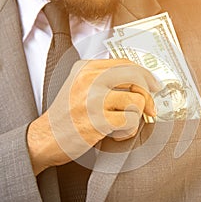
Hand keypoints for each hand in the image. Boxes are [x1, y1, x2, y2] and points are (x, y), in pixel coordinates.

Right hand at [27, 59, 159, 174]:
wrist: (45, 138)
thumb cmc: (65, 116)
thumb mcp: (79, 86)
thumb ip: (104, 79)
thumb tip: (141, 83)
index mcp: (85, 68)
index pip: (126, 63)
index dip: (145, 74)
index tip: (154, 85)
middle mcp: (89, 79)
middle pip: (136, 77)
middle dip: (148, 95)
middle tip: (150, 108)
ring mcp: (93, 99)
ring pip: (136, 100)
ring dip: (134, 117)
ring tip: (120, 124)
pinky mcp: (98, 120)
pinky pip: (131, 120)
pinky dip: (128, 130)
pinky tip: (115, 133)